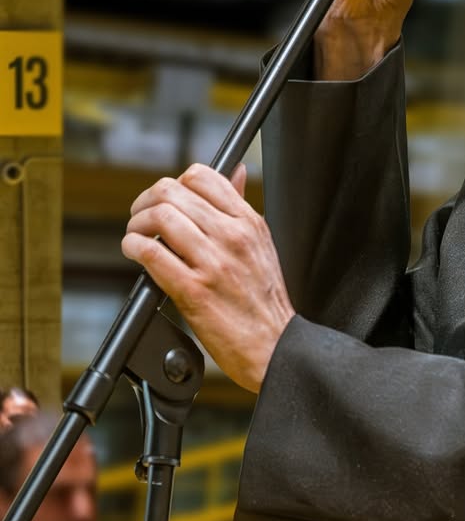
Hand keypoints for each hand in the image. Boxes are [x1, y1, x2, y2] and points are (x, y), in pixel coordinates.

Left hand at [121, 164, 294, 392]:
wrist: (275, 345)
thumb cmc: (265, 302)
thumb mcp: (262, 244)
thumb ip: (242, 209)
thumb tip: (236, 174)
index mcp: (249, 223)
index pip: (202, 177)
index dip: (174, 184)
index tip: (166, 200)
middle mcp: (232, 237)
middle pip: (172, 192)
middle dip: (146, 201)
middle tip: (141, 217)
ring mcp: (213, 263)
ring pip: (159, 217)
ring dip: (136, 224)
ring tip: (136, 236)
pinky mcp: (194, 290)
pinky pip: (152, 253)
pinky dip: (133, 246)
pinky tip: (134, 252)